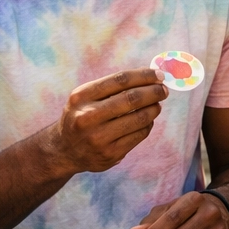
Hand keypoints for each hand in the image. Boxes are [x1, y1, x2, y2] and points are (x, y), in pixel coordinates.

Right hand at [45, 69, 167, 174]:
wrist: (65, 150)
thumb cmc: (82, 116)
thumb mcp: (85, 97)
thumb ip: (112, 87)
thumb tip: (150, 77)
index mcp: (81, 97)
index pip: (120, 80)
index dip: (143, 76)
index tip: (159, 74)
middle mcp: (87, 117)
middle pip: (131, 99)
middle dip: (153, 92)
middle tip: (164, 90)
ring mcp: (98, 138)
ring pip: (138, 118)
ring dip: (153, 109)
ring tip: (157, 105)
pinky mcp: (110, 154)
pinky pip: (138, 135)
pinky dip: (147, 125)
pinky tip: (147, 121)